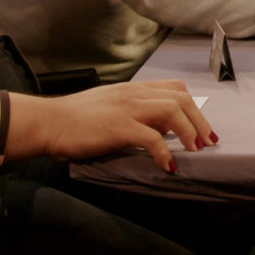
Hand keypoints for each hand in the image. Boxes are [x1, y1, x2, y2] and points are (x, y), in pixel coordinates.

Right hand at [14, 79, 214, 173]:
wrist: (48, 122)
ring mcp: (127, 108)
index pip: (174, 88)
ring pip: (172, 111)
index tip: (201, 127)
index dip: (193, 107)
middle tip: (207, 141)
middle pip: (180, 98)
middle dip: (199, 120)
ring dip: (189, 132)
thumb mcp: (109, 107)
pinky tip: (168, 166)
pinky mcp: (118, 126)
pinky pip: (152, 138)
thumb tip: (158, 128)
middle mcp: (133, 93)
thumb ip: (133, 112)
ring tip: (194, 150)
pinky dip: (165, 152)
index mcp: (132, 88)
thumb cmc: (73, 119)